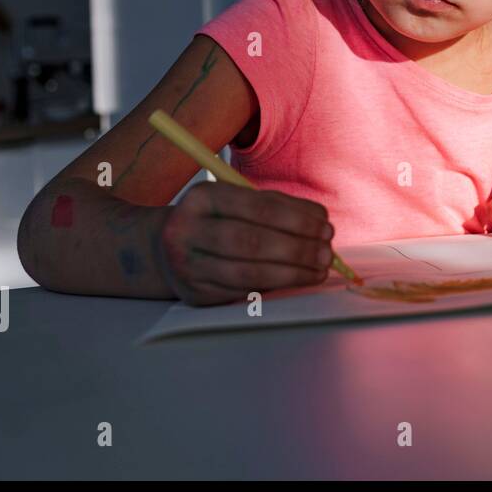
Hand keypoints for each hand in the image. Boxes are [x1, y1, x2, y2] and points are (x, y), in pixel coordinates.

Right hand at [155, 181, 334, 305]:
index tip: (326, 226)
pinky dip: (276, 286)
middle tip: (326, 253)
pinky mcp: (196, 294)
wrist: (164, 249)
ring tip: (319, 270)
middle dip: (298, 249)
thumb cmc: (216, 220)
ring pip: (249, 273)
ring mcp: (188, 266)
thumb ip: (276, 207)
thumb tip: (320, 223)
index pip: (258, 207)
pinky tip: (297, 280)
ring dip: (293, 273)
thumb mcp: (236, 200)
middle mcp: (188, 230)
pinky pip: (243, 292)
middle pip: (252, 242)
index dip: (297, 219)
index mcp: (202, 197)